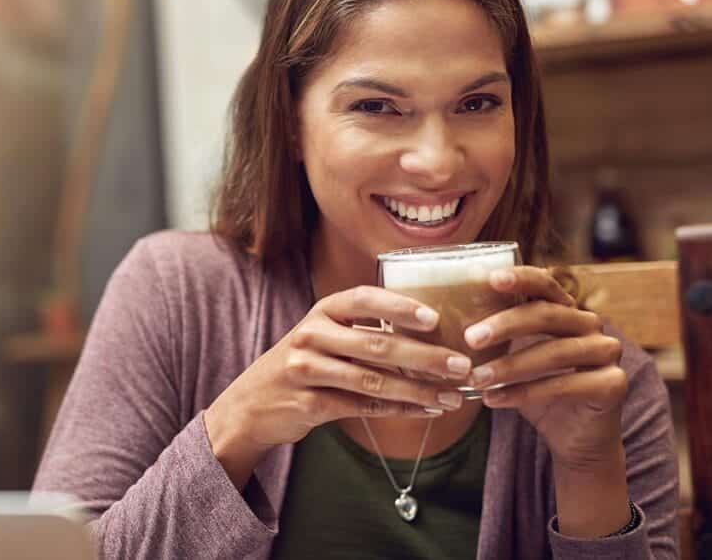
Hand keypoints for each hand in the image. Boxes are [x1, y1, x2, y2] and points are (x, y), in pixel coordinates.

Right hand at [205, 286, 469, 488]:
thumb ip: (362, 331)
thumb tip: (428, 333)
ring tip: (452, 396)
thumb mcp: (322, 336)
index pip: (364, 299)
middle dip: (425, 356)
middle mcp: (312, 335)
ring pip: (373, 380)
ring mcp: (307, 370)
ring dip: (419, 390)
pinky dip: (397, 409)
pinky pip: (361, 406)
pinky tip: (424, 411)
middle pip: (377, 344)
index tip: (435, 318)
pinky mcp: (308, 403)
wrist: (251, 404)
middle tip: (461, 364)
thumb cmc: (302, 364)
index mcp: (321, 311)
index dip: (400, 306)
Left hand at [464, 266, 626, 468]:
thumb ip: (494, 337)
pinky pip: (565, 385)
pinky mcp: (614, 384)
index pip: (545, 284)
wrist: (574, 438)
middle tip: (470, 338)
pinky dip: (525, 393)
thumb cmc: (536, 390)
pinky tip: (494, 400)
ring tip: (476, 379)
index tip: (491, 278)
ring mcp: (606, 352)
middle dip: (505, 325)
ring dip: (510, 366)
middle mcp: (590, 325)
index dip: (522, 278)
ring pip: (555, 352)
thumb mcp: (512, 358)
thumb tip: (444, 319)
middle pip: (547, 315)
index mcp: (565, 310)